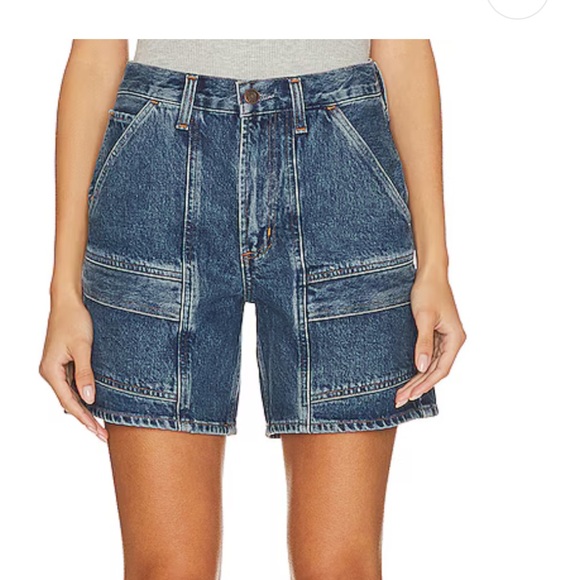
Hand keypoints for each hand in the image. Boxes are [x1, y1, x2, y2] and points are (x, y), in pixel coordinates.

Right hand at [39, 297, 107, 441]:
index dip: (85, 419)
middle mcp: (50, 372)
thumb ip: (85, 373)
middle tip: (103, 435)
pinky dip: (83, 394)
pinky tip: (95, 402)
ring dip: (85, 408)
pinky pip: (72, 384)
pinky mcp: (62, 362)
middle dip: (86, 419)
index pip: (70, 402)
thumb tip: (89, 399)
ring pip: (70, 394)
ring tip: (101, 424)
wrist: (68, 301)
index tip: (99, 432)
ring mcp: (55, 368)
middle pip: (69, 402)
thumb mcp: (83, 347)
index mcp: (50, 370)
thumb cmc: (75, 320)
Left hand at [395, 268, 465, 406]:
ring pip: (432, 366)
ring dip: (418, 379)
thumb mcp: (423, 318)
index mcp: (455, 338)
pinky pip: (429, 357)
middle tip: (400, 399)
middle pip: (436, 370)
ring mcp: (446, 338)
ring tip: (402, 393)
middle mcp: (453, 340)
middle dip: (418, 386)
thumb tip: (421, 368)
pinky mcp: (437, 334)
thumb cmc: (428, 292)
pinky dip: (419, 368)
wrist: (429, 274)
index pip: (441, 369)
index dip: (426, 384)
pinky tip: (409, 377)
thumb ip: (423, 343)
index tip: (410, 395)